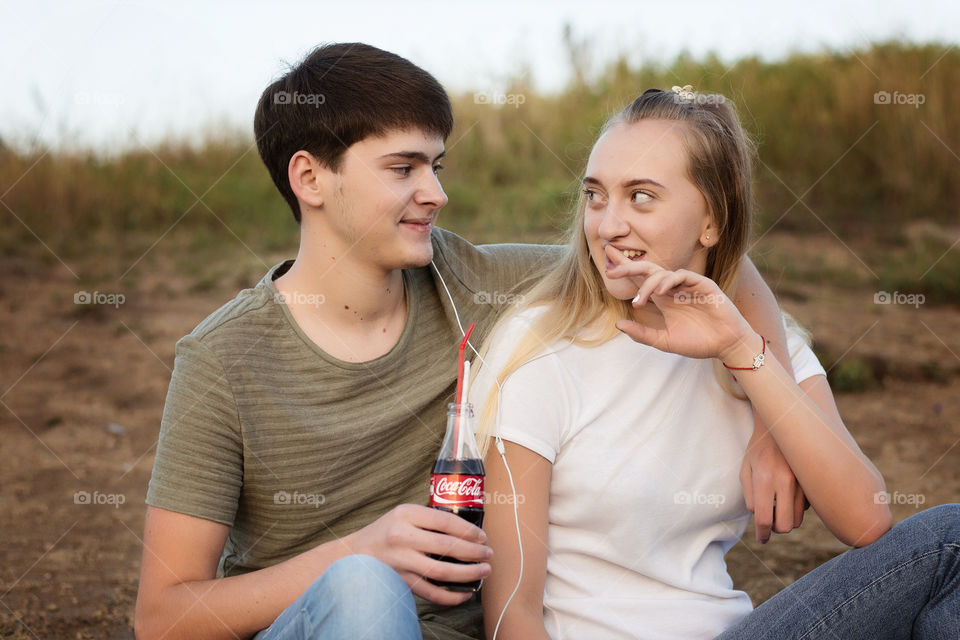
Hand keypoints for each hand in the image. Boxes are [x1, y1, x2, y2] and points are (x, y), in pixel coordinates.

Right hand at [346, 504, 491, 605]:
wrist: (354, 554)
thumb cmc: (385, 531)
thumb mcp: (403, 514)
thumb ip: (429, 519)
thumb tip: (467, 530)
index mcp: (406, 514)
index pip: (445, 521)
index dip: (469, 531)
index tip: (483, 537)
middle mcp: (402, 536)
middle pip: (447, 547)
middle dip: (474, 552)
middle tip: (489, 554)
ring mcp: (400, 561)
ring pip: (442, 571)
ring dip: (468, 573)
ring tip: (484, 571)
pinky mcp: (400, 581)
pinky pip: (431, 593)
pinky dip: (451, 596)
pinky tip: (465, 593)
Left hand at [604, 246, 753, 358]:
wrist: (726, 346)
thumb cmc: (698, 342)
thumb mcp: (664, 341)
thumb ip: (642, 334)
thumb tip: (618, 324)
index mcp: (664, 300)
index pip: (641, 281)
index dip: (626, 274)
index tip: (607, 270)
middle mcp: (673, 289)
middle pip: (648, 271)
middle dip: (630, 268)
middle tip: (612, 271)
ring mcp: (687, 285)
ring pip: (662, 274)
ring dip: (648, 285)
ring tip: (640, 300)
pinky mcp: (702, 285)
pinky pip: (682, 276)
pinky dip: (669, 281)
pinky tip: (660, 292)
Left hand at [740, 425, 808, 542]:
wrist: (782, 426)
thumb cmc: (758, 449)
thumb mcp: (745, 469)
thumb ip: (750, 496)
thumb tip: (759, 518)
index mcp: (764, 478)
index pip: (764, 518)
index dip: (761, 533)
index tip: (761, 538)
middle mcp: (786, 481)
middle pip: (785, 525)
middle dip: (776, 529)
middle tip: (769, 523)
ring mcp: (802, 482)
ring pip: (798, 520)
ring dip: (787, 520)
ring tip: (777, 508)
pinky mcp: (812, 482)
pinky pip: (806, 508)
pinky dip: (796, 508)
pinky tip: (788, 496)